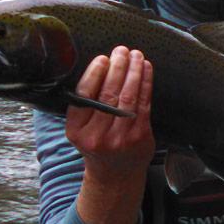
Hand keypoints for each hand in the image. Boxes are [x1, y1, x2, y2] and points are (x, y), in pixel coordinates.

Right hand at [67, 46, 154, 223]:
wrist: (115, 174)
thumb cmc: (98, 142)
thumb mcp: (81, 128)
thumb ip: (85, 104)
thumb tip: (101, 64)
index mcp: (76, 130)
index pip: (84, 96)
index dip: (95, 73)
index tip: (103, 57)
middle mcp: (96, 135)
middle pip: (108, 94)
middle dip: (117, 67)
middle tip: (122, 50)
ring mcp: (119, 137)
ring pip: (128, 97)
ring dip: (134, 72)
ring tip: (136, 55)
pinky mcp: (140, 137)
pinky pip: (144, 104)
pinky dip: (146, 83)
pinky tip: (146, 69)